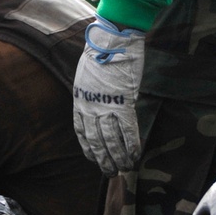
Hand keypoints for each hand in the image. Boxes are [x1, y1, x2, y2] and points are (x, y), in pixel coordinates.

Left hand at [72, 16, 145, 175]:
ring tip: (124, 169)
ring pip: (111, 141)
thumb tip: (101, 101)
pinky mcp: (124, 104)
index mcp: (80, 100)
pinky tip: (136, 155)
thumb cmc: (100, 53)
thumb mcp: (87, 75)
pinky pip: (128, 131)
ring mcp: (106, 107)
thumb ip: (91, 92)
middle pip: (96, 141)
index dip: (88, 148)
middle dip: (103, 159)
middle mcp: (90, 108)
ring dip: (118, 158)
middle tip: (111, 172)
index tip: (93, 158)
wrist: (110, 41)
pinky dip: (132, 145)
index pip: (81, 132)